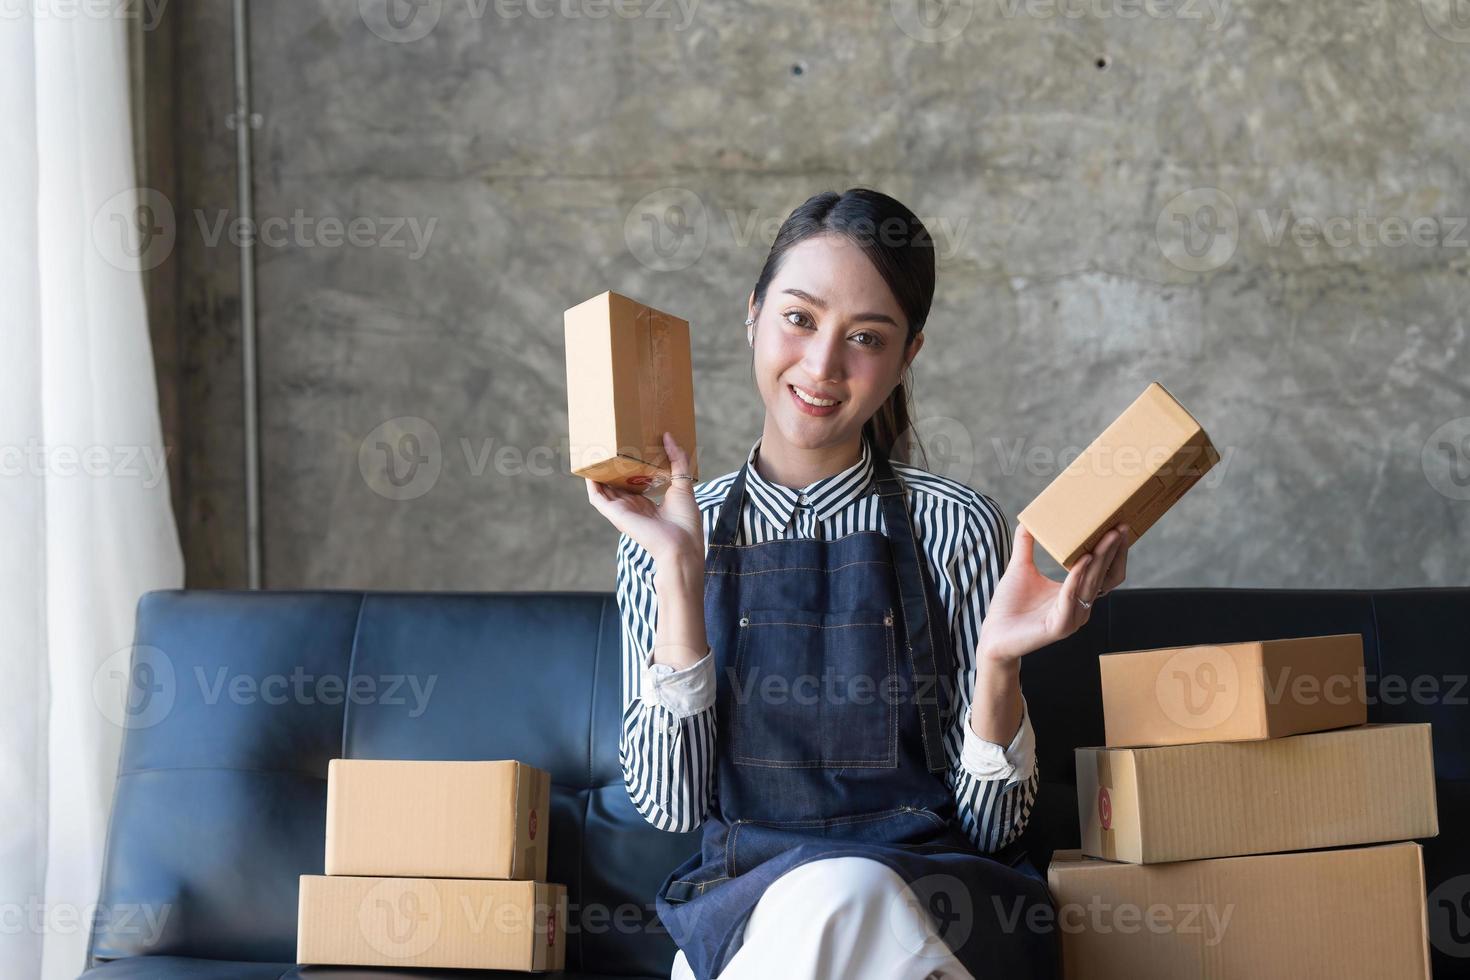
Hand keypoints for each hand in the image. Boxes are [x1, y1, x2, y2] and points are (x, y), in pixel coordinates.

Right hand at [585, 431, 703, 568]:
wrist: (680, 544)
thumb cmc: (685, 521)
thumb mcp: (683, 485)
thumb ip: (677, 461)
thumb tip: (668, 436)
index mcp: (649, 505)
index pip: (634, 485)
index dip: (628, 470)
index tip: (627, 453)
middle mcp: (633, 508)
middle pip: (617, 486)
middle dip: (611, 469)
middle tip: (608, 449)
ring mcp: (623, 510)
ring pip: (604, 490)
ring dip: (598, 474)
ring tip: (594, 454)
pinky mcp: (615, 514)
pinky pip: (597, 497)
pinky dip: (591, 484)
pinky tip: (589, 469)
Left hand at [977, 522, 1130, 664]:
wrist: (993, 636)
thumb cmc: (1008, 605)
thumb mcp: (1020, 568)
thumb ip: (1025, 544)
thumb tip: (1026, 518)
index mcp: (1075, 593)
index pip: (1102, 570)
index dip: (1111, 550)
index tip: (1116, 525)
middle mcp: (1080, 606)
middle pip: (1102, 574)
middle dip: (1112, 550)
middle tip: (1119, 526)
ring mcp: (1072, 618)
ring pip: (1092, 584)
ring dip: (1100, 559)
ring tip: (1107, 537)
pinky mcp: (1059, 627)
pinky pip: (1071, 598)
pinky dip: (1077, 578)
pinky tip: (1082, 560)